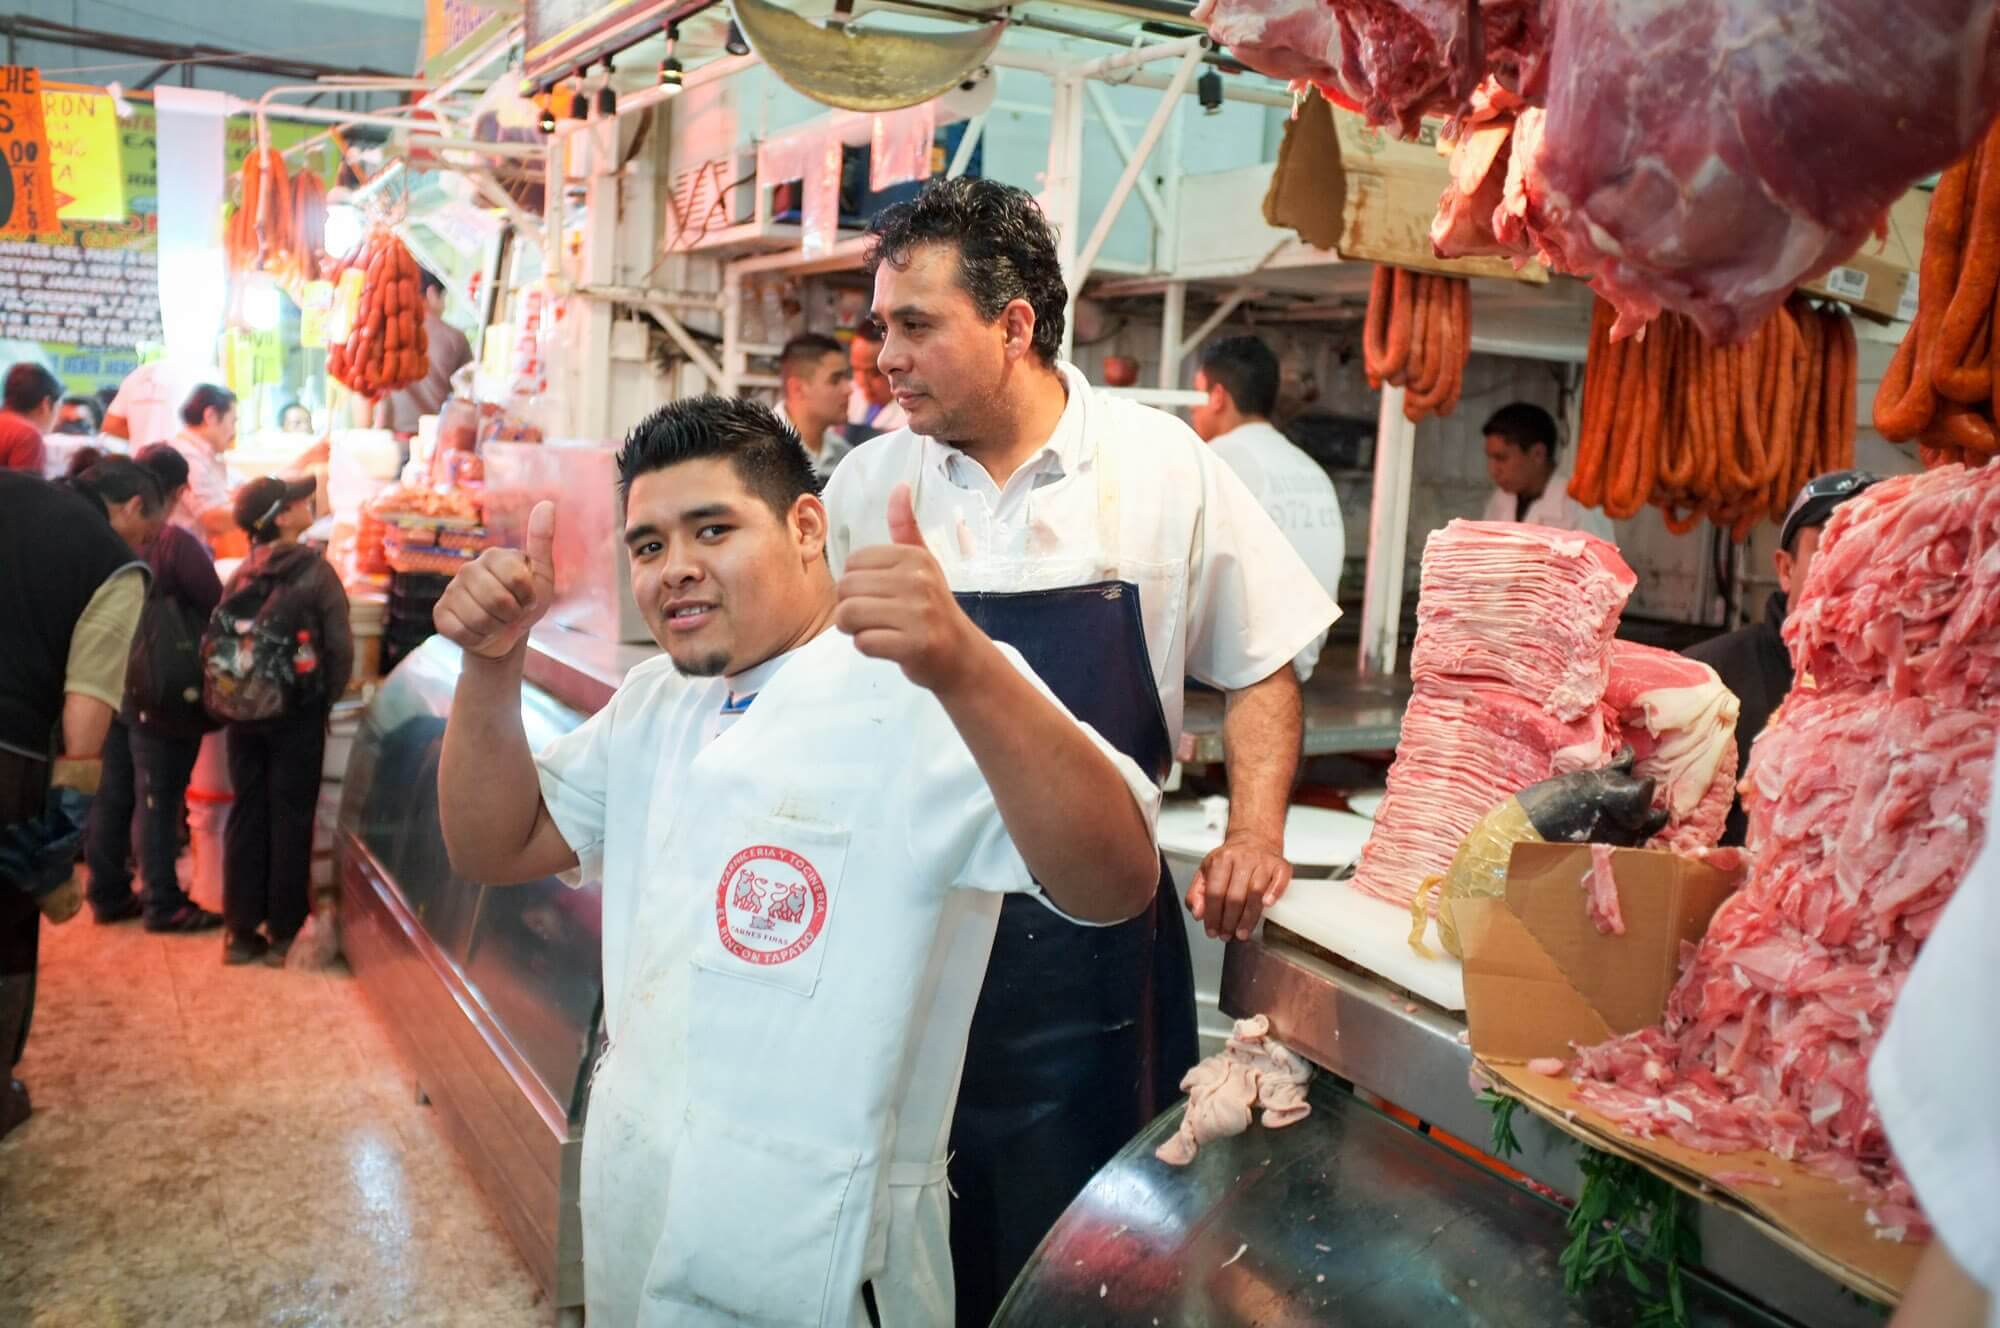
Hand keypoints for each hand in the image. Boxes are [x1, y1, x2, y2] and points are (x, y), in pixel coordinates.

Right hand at [434, 501, 555, 660]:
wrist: (505, 635)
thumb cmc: (524, 603)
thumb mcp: (541, 575)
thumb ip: (541, 541)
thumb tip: (547, 504)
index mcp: (494, 556)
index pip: (517, 580)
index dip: (528, 598)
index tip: (528, 599)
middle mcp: (468, 568)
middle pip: (498, 600)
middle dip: (513, 615)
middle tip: (512, 614)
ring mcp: (451, 590)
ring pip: (480, 619)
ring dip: (496, 628)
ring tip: (497, 622)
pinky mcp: (439, 614)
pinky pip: (462, 632)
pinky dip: (478, 639)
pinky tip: (479, 631)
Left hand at [835, 484, 976, 693]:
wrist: (961, 655)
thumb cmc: (933, 608)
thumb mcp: (923, 564)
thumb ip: (906, 528)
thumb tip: (900, 486)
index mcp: (914, 557)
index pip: (852, 563)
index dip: (856, 584)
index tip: (879, 596)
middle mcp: (918, 580)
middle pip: (845, 588)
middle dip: (850, 608)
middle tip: (876, 617)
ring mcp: (918, 613)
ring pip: (848, 615)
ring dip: (855, 629)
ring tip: (878, 630)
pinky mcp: (915, 644)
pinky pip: (863, 643)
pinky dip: (868, 648)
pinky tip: (889, 646)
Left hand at [1187, 831, 1292, 940]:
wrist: (1255, 839)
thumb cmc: (1230, 860)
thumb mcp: (1206, 871)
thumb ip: (1196, 893)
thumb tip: (1197, 914)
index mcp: (1221, 859)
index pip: (1214, 892)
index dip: (1213, 916)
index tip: (1212, 931)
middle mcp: (1243, 858)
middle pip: (1235, 896)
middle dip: (1230, 921)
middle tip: (1227, 935)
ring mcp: (1263, 861)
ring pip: (1255, 893)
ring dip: (1248, 918)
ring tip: (1242, 933)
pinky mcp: (1280, 865)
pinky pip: (1279, 881)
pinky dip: (1273, 894)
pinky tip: (1267, 906)